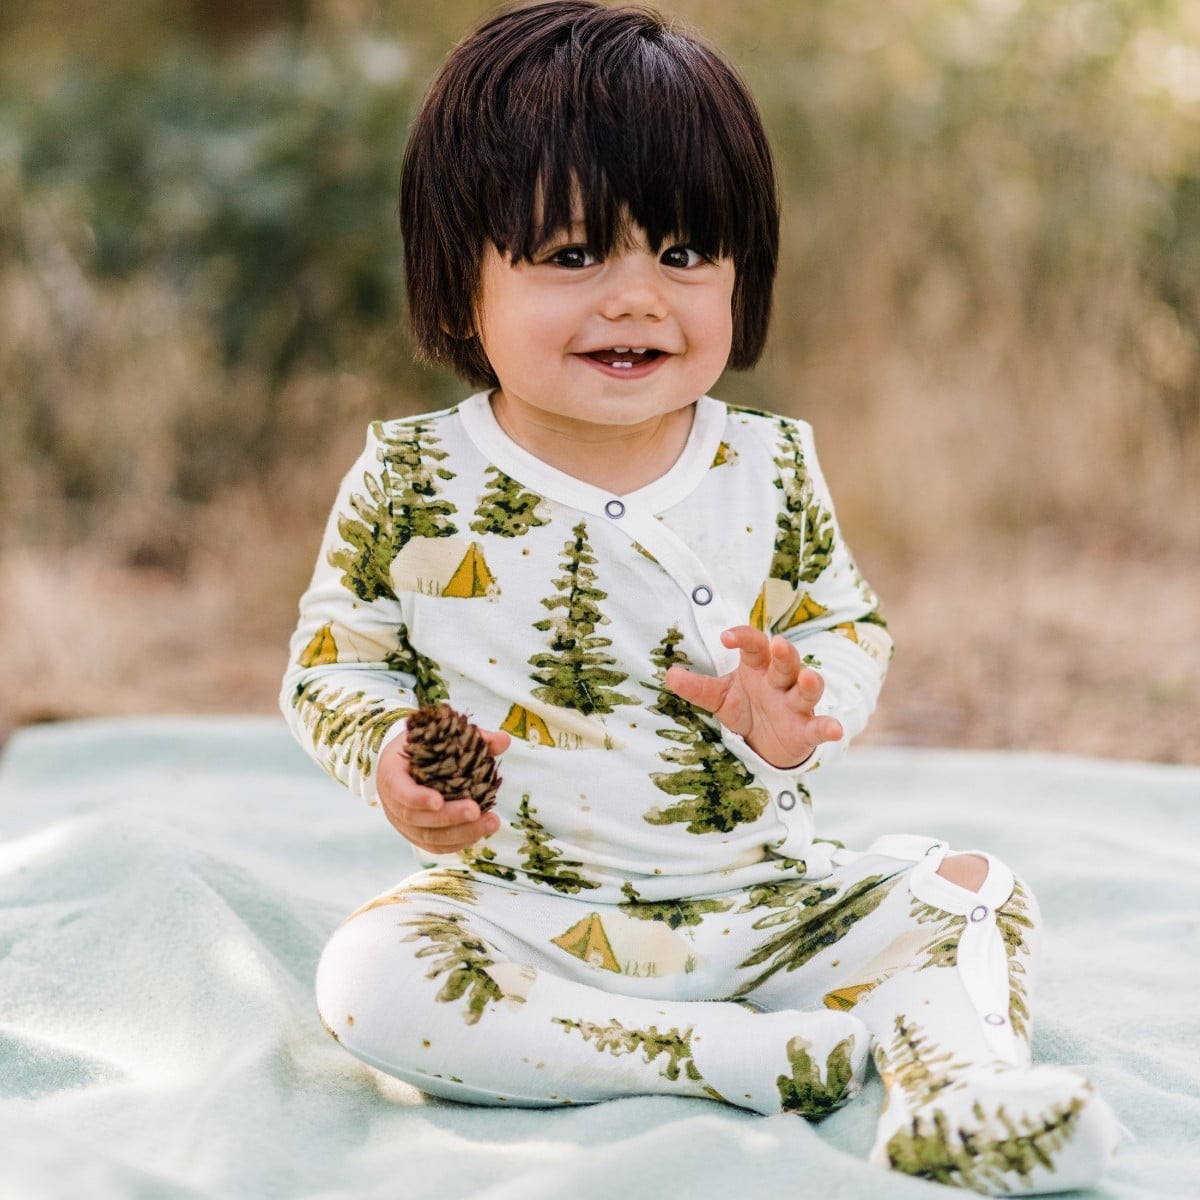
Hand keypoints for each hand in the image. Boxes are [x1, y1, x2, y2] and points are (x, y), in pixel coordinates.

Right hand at [376, 729, 509, 853]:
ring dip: (461, 833)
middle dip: (449, 817)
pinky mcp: (416, 836)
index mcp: (392, 773)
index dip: (417, 798)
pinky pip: (436, 846)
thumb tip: (503, 741)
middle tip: (476, 811)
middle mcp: (392, 803)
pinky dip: (458, 843)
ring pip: (428, 837)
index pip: (399, 790)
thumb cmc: (423, 746)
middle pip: (417, 818)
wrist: (403, 763)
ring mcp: (403, 823)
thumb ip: (471, 737)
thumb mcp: (438, 734)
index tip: (438, 801)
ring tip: (491, 822)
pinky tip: (481, 832)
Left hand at [665, 626, 842, 768]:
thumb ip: (697, 687)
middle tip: (778, 644)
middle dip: (783, 653)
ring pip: (807, 689)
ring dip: (809, 683)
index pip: (754, 645)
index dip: (742, 638)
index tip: (725, 637)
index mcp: (758, 668)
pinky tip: (835, 730)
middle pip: (785, 662)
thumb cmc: (747, 708)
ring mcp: (796, 705)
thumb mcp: (720, 698)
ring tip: (808, 677)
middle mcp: (780, 682)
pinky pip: (819, 727)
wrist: (767, 744)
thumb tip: (668, 674)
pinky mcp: (806, 729)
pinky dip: (829, 727)